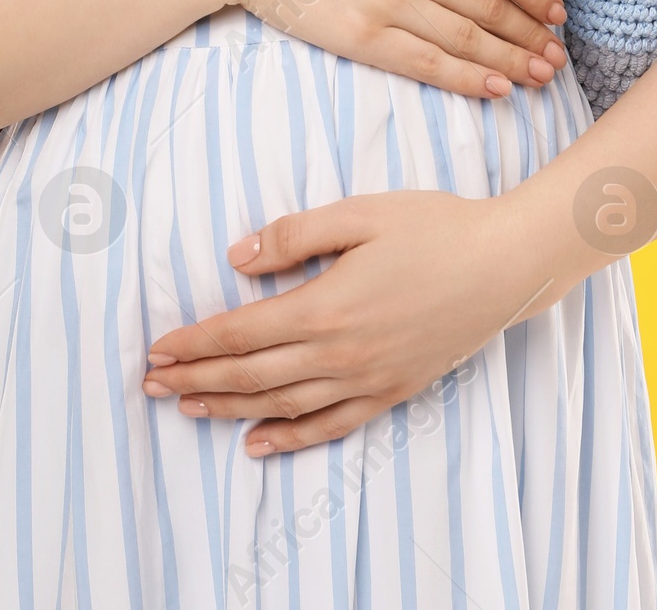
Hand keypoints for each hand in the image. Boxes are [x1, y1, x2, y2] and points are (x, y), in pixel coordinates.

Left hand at [143, 190, 559, 452]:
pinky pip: (330, 425)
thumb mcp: (360, 213)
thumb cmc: (434, 227)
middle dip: (196, 380)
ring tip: (187, 408)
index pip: (241, 332)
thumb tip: (236, 258)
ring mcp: (367, 379)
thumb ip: (294, 236)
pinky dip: (289, 439)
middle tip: (151, 384)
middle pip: (250, 376)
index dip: (194, 343)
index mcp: (325, 306)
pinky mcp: (391, 392)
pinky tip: (257, 443)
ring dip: (227, 410)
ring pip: (281, 405)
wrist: (505, 264)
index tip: (157, 348)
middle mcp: (340, 354)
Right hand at [219, 0, 566, 97]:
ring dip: (512, 62)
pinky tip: (496, 90)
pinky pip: (427, 64)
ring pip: (468, 40)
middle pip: (491, 7)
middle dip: (532, 35)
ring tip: (540, 79)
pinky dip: (467, 79)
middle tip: (558, 58)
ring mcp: (391, 2)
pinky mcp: (362, 37)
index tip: (557, 14)